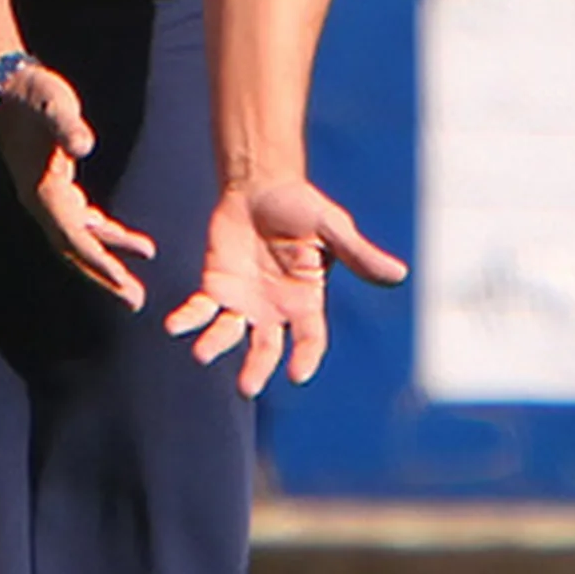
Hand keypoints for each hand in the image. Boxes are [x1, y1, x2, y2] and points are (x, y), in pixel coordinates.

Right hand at [0, 62, 154, 307]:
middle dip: (104, 277)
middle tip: (136, 301)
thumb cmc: (34, 95)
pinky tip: (129, 243)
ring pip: (79, 242)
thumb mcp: (54, 104)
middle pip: (75, 252)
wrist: (7, 87)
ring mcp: (46, 198)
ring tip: (135, 285)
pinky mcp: (54, 188)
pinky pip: (81, 224)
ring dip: (107, 262)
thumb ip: (68, 126)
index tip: (123, 283)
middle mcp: (41, 202)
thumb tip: (84, 145)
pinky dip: (104, 236)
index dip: (98, 262)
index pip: (74, 237)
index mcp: (43, 191)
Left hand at [163, 179, 409, 396]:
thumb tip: (400, 275)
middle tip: (246, 387)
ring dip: (216, 345)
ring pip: (230, 334)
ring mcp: (243, 302)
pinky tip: (174, 326)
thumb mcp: (333, 228)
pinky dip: (188, 319)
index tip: (297, 374)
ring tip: (203, 354)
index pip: (309, 339)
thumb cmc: (301, 206)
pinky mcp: (215, 287)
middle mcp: (275, 310)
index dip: (305, 357)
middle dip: (257, 368)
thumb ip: (360, 255)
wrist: (259, 185)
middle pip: (267, 348)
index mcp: (306, 301)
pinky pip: (200, 310)